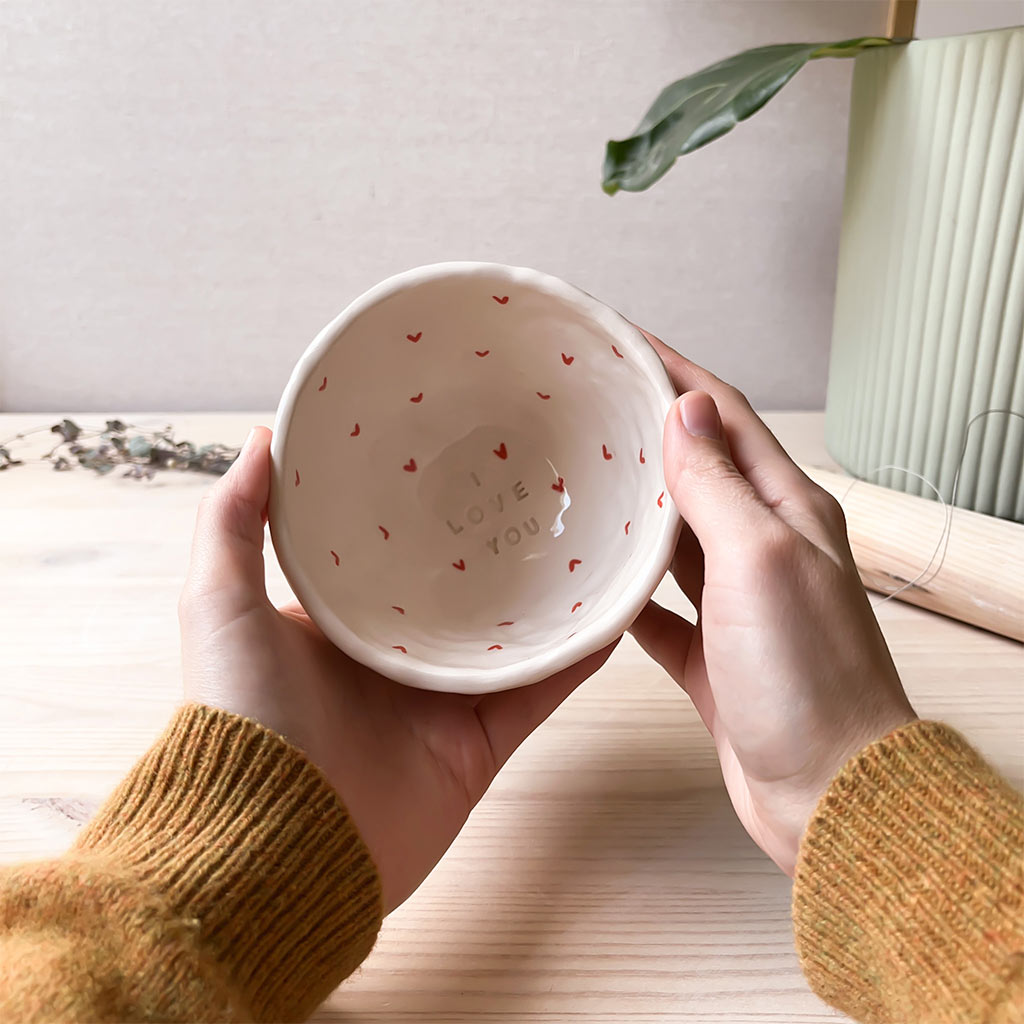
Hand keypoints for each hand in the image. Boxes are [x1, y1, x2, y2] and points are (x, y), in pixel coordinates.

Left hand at [178, 427, 615, 912]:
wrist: (275, 849)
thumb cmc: (239, 720)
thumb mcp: (219, 604)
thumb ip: (232, 523)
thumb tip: (259, 440)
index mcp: (339, 620)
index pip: (391, 548)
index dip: (422, 505)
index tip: (458, 449)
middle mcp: (396, 654)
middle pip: (463, 588)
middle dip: (497, 542)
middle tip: (540, 479)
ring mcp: (442, 699)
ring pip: (513, 634)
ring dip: (551, 593)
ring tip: (591, 530)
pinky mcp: (481, 743)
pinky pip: (541, 690)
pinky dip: (577, 655)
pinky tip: (611, 609)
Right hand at [630, 334, 916, 875]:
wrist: (828, 794)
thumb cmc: (807, 679)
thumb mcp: (759, 560)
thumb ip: (717, 484)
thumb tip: (686, 407)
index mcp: (786, 509)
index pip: (723, 415)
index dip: (671, 370)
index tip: (617, 340)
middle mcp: (763, 546)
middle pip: (695, 466)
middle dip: (643, 427)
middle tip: (581, 401)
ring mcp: (735, 601)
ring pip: (673, 534)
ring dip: (631, 502)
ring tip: (574, 474)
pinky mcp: (709, 652)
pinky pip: (656, 606)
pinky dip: (623, 589)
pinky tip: (588, 581)